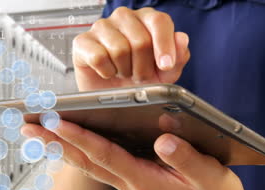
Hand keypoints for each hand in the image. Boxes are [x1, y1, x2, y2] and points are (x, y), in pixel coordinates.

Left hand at [21, 121, 264, 189]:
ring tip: (37, 131)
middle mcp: (129, 184)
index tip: (57, 122)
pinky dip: (77, 152)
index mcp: (145, 181)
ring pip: (86, 164)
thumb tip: (163, 138)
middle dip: (55, 143)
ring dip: (60, 147)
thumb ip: (185, 158)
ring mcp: (126, 183)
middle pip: (85, 161)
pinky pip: (96, 164)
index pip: (105, 156)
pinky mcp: (129, 178)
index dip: (81, 138)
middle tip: (28, 126)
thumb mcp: (208, 175)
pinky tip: (65, 142)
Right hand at [72, 6, 189, 90]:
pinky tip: (107, 72)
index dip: (165, 46)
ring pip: (120, 50)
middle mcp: (124, 18)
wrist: (110, 96)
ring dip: (124, 70)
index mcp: (146, 19)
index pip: (159, 21)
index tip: (166, 66)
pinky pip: (99, 57)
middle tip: (139, 76)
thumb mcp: (164, 73)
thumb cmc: (136, 79)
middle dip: (143, 67)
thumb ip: (178, 57)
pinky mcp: (83, 42)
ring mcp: (102, 27)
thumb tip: (181, 40)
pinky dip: (106, 72)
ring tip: (123, 73)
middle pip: (141, 41)